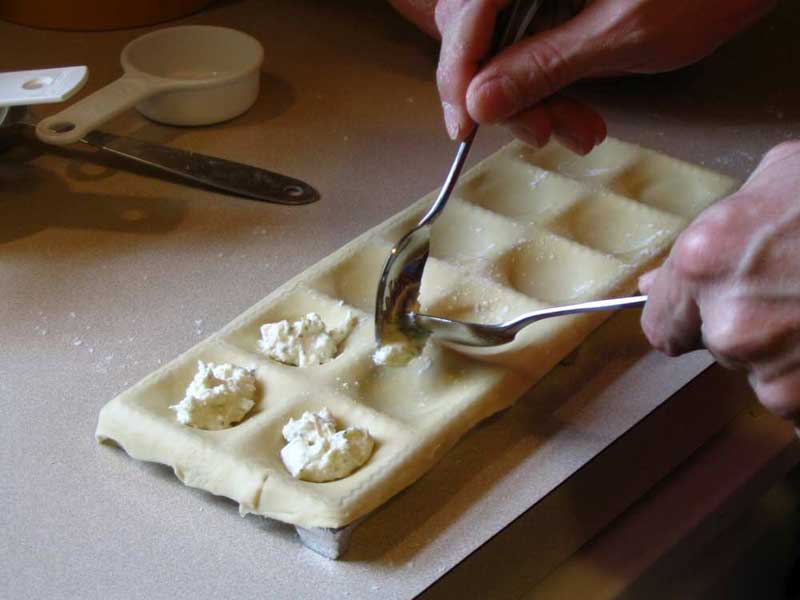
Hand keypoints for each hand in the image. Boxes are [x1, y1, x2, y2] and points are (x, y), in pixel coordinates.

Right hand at [409, 0, 772, 151]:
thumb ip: (544, 66)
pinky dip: (551, 92)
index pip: (465, 17)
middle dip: (507, 97)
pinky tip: (578, 115)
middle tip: (543, 132)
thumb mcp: (620, 35)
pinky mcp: (558, 7)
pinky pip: (532, 53)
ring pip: (504, 52)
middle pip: (478, 37)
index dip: (458, 75)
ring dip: (533, 103)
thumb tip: (480, 101)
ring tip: (577, 130)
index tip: (465, 126)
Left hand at [640, 141, 799, 419]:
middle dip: (752, 326)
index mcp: (706, 263)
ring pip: (771, 377)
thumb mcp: (776, 182)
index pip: (663, 327)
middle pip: (721, 349)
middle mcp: (732, 325)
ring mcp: (782, 369)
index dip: (688, 319)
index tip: (708, 313)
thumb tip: (660, 283)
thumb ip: (709, 240)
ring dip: (795, 354)